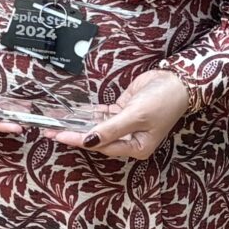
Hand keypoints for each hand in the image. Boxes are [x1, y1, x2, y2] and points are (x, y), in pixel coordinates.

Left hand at [51, 68, 194, 160]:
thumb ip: (111, 129)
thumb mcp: (136, 116)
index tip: (60, 135)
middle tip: (51, 129)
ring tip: (56, 121)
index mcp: (136, 147)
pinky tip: (72, 113)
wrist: (178, 81)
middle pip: (96, 138)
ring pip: (97, 126)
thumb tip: (88, 141)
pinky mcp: (123, 111)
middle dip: (74, 133)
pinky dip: (88, 113)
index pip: (101, 145)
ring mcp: (125, 125)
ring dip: (78, 123)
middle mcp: (129, 139)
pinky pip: (102, 115)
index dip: (79, 140)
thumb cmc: (163, 102)